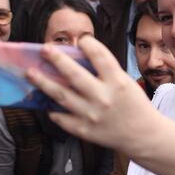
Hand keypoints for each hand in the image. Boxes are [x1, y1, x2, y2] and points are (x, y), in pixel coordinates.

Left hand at [26, 36, 157, 153]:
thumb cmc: (134, 105)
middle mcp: (103, 97)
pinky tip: (46, 103)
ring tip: (31, 72)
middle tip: (45, 49)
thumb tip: (79, 58)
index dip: (88, 43)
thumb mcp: (126, 82)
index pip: (100, 56)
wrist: (144, 135)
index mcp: (117, 82)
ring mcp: (92, 115)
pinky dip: (53, 110)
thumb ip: (106, 71)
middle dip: (57, 59)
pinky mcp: (85, 130)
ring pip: (61, 95)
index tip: (81, 39)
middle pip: (74, 74)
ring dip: (43, 82)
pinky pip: (62, 118)